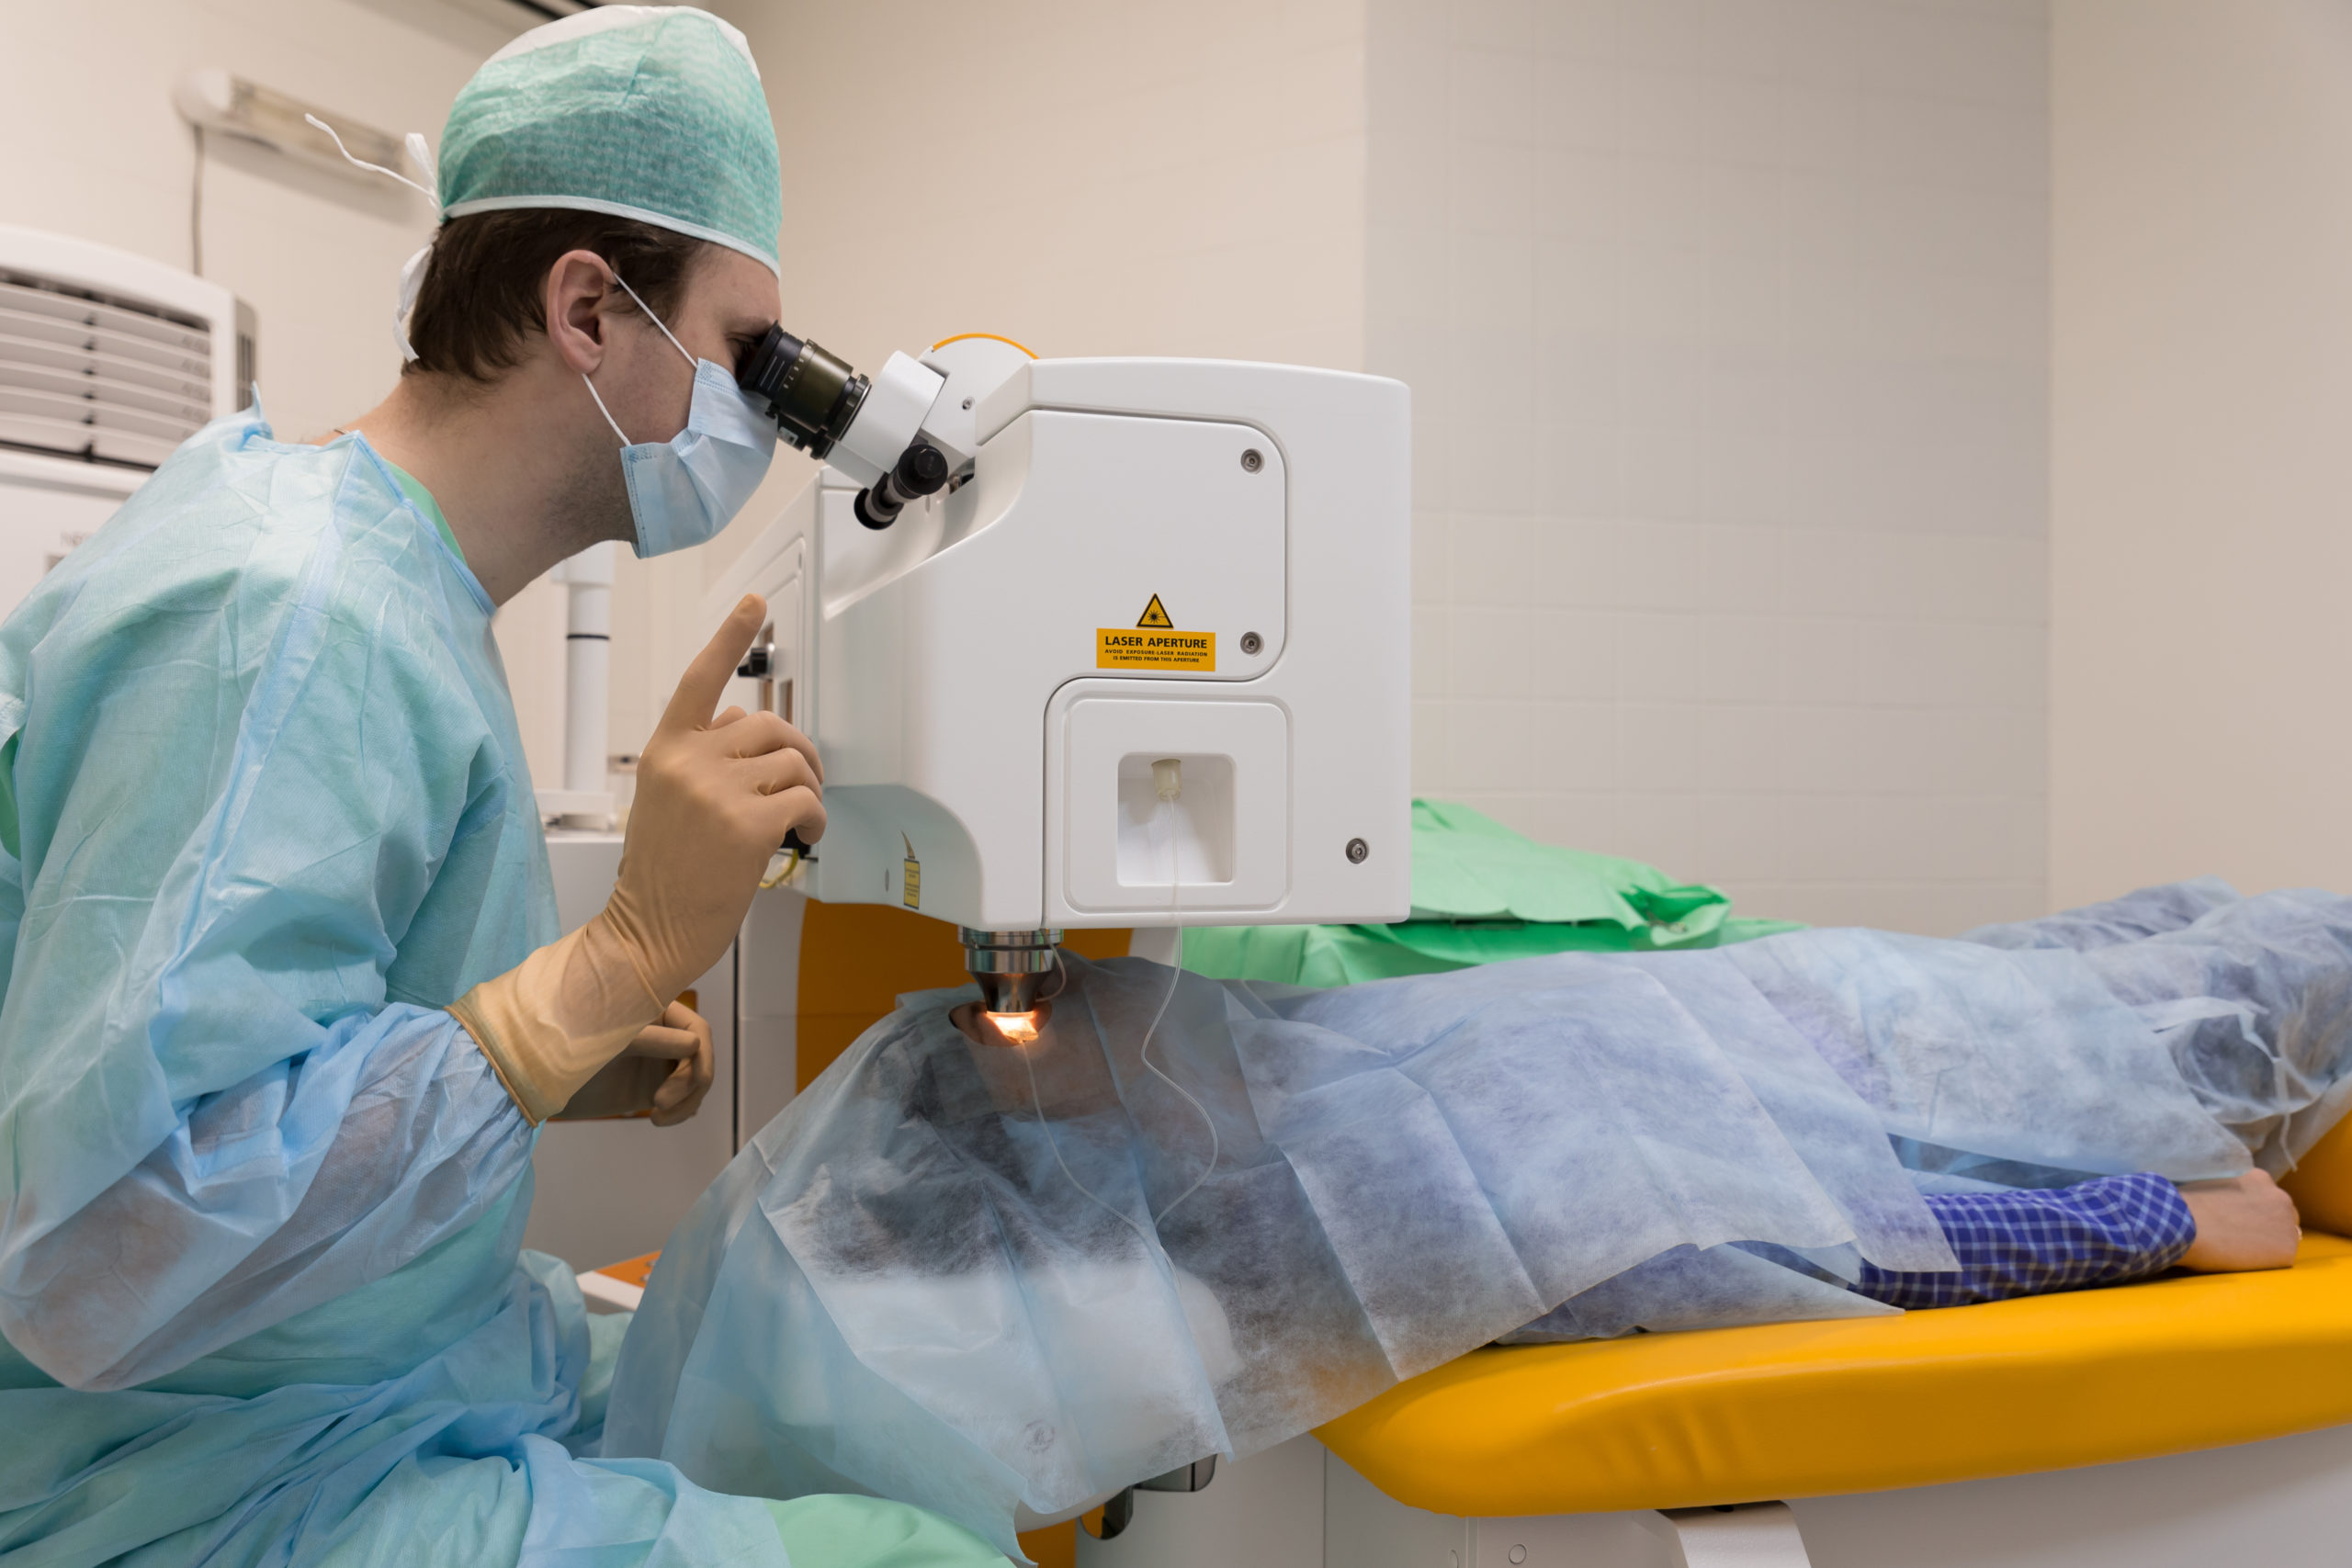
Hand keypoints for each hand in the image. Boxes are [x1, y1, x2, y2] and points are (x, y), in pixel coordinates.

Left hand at [551, 1000, 714, 1124]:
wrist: (534, 1082)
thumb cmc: (563, 1048)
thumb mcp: (607, 1041)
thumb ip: (651, 1039)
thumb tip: (696, 1043)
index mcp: (653, 1011)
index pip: (696, 1028)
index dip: (701, 1055)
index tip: (689, 1082)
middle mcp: (662, 1034)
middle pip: (701, 1057)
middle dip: (689, 1084)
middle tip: (658, 1104)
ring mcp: (658, 1062)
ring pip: (697, 1081)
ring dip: (687, 1102)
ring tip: (658, 1119)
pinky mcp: (651, 1088)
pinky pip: (684, 1100)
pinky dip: (682, 1112)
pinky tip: (661, 1120)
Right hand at [603, 595, 824, 1002]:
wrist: (647, 930)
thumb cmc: (663, 871)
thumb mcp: (665, 797)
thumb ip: (700, 754)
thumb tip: (744, 721)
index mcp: (665, 749)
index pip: (699, 679)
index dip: (730, 636)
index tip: (755, 603)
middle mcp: (688, 760)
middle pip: (770, 725)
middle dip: (799, 752)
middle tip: (803, 785)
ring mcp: (717, 790)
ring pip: (793, 761)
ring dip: (810, 788)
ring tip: (802, 818)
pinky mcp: (749, 823)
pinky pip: (806, 799)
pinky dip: (817, 818)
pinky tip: (807, 838)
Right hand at [2178, 1169, 2301, 1271]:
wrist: (2182, 1223)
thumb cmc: (2185, 1204)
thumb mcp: (2210, 1182)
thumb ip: (2227, 1187)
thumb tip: (2223, 1198)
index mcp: (2260, 1178)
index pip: (2265, 1196)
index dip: (2251, 1209)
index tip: (2237, 1218)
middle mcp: (2280, 1197)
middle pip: (2281, 1215)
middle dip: (2266, 1224)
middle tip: (2240, 1235)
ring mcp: (2286, 1224)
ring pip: (2284, 1236)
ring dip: (2268, 1242)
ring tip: (2240, 1249)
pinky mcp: (2287, 1250)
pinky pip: (2280, 1258)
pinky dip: (2265, 1261)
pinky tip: (2243, 1260)